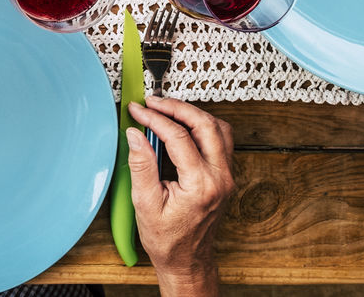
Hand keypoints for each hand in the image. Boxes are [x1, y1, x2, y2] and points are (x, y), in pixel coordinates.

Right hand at [126, 97, 234, 295]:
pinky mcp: (226, 177)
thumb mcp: (145, 204)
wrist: (187, 261)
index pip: (178, 136)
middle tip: (153, 102)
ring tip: (167, 110)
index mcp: (201, 185)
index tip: (137, 111)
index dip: (154, 119)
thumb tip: (136, 134)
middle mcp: (220, 178)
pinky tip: (184, 126)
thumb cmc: (167, 240)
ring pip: (218, 128)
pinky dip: (203, 126)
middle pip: (205, 124)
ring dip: (193, 114)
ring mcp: (227, 177)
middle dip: (176, 107)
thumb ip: (141, 165)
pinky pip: (221, 140)